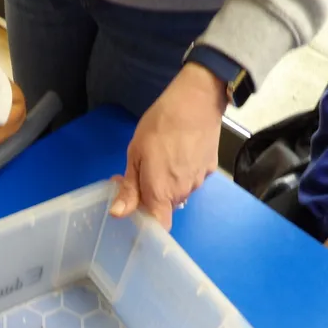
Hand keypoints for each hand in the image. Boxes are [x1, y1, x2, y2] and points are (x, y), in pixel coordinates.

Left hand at [111, 63, 226, 229]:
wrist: (196, 100)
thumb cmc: (160, 125)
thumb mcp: (135, 155)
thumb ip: (129, 188)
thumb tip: (118, 214)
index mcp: (162, 192)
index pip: (160, 226)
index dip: (150, 227)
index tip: (138, 216)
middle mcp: (183, 192)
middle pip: (166, 205)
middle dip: (152, 194)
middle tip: (139, 171)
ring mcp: (199, 180)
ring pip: (179, 190)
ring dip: (168, 181)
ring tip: (160, 155)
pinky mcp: (210, 167)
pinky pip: (191, 176)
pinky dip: (183, 170)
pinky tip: (178, 150)